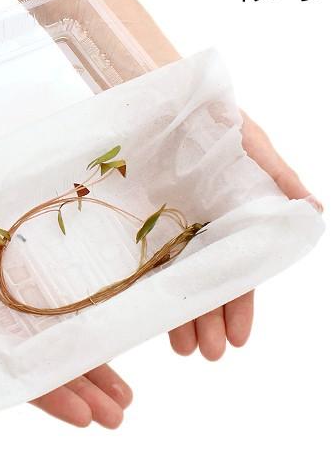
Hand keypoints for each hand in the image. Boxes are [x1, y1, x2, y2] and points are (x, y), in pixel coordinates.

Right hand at [0, 238, 130, 427]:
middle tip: (120, 410)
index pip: (14, 380)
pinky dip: (82, 320)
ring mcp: (12, 304)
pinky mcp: (21, 277)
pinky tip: (108, 335)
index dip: (51, 398)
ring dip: (93, 364)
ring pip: (59, 339)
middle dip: (85, 389)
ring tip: (125, 391)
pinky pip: (56, 302)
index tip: (86, 416)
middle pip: (46, 366)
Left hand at [168, 112, 321, 359]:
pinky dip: (149, 287)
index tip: (238, 337)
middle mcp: (200, 226)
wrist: (156, 97)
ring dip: (180, 314)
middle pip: (207, 280)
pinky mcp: (137, 220)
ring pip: (176, 277)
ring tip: (181, 347)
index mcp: (231, 214)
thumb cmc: (209, 114)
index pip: (239, 267)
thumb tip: (313, 211)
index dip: (239, 303)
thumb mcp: (249, 141)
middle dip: (208, 319)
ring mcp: (167, 225)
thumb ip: (277, 177)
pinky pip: (144, 258)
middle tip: (206, 353)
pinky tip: (149, 313)